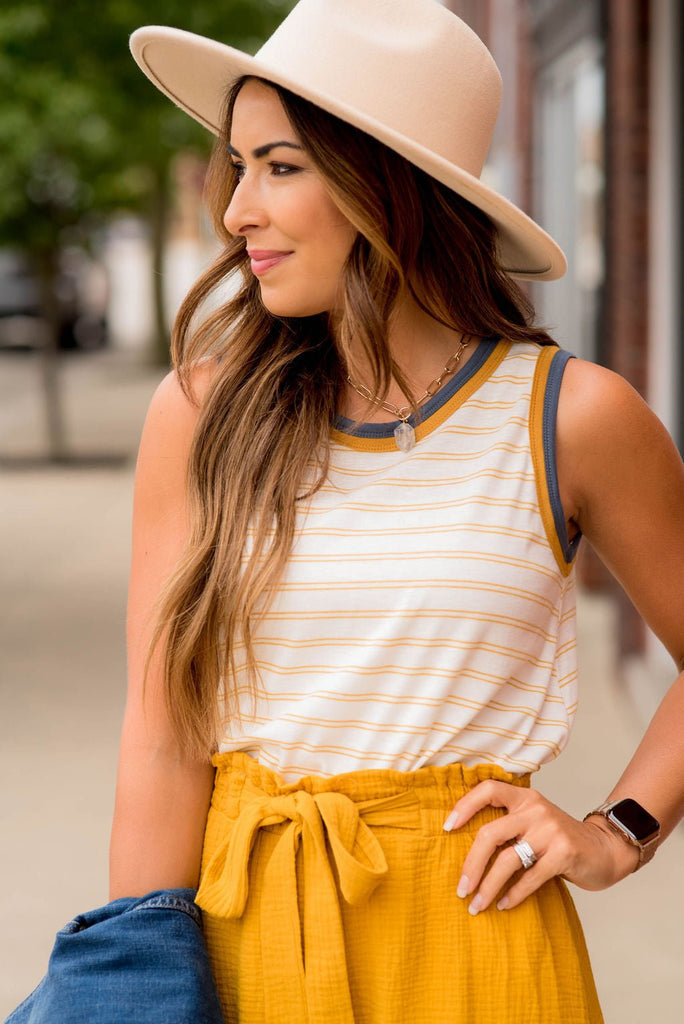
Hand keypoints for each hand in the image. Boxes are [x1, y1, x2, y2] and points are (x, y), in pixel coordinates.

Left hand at [443, 781, 639, 914]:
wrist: (604, 849)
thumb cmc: (559, 840)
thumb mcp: (533, 822)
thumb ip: (508, 826)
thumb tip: (464, 851)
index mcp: (524, 798)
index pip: (488, 789)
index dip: (464, 806)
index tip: (447, 828)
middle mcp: (535, 809)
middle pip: (490, 834)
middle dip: (471, 865)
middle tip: (460, 889)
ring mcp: (550, 830)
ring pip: (507, 859)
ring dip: (488, 886)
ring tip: (477, 905)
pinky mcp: (564, 852)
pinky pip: (530, 877)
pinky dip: (514, 894)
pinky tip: (504, 905)